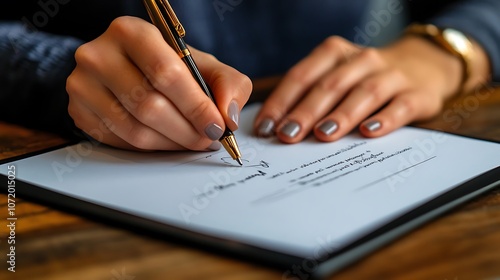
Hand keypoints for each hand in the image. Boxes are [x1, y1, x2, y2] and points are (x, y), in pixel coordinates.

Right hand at [67, 16, 250, 150]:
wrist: (128, 69)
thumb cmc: (169, 66)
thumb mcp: (204, 65)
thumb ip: (228, 84)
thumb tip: (228, 117)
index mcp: (131, 32)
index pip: (165, 73)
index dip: (196, 105)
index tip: (217, 126)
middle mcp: (99, 54)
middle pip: (149, 105)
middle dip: (187, 130)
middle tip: (207, 140)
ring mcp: (82, 84)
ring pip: (134, 129)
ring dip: (171, 143)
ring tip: (191, 141)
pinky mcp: (78, 112)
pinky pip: (120, 141)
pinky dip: (150, 147)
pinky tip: (167, 140)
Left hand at [253, 35, 466, 142]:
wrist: (422, 66)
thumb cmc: (364, 79)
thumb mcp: (336, 77)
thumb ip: (308, 97)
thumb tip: (275, 129)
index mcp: (335, 53)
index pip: (302, 76)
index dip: (281, 102)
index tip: (266, 128)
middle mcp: (362, 60)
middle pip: (330, 85)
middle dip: (305, 111)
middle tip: (288, 135)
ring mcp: (391, 75)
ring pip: (364, 93)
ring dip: (342, 114)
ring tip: (323, 134)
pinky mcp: (417, 94)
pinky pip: (400, 106)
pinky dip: (385, 119)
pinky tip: (369, 132)